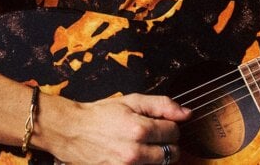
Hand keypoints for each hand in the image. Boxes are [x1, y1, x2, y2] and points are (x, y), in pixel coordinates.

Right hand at [41, 93, 190, 163]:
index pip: (175, 132)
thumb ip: (162, 105)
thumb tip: (187, 113)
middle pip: (172, 153)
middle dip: (167, 143)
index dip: (170, 125)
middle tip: (153, 135)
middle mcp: (134, 153)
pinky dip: (145, 164)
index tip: (160, 123)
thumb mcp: (132, 101)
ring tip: (144, 146)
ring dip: (157, 156)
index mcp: (139, 129)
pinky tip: (137, 155)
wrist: (72, 131)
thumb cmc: (101, 114)